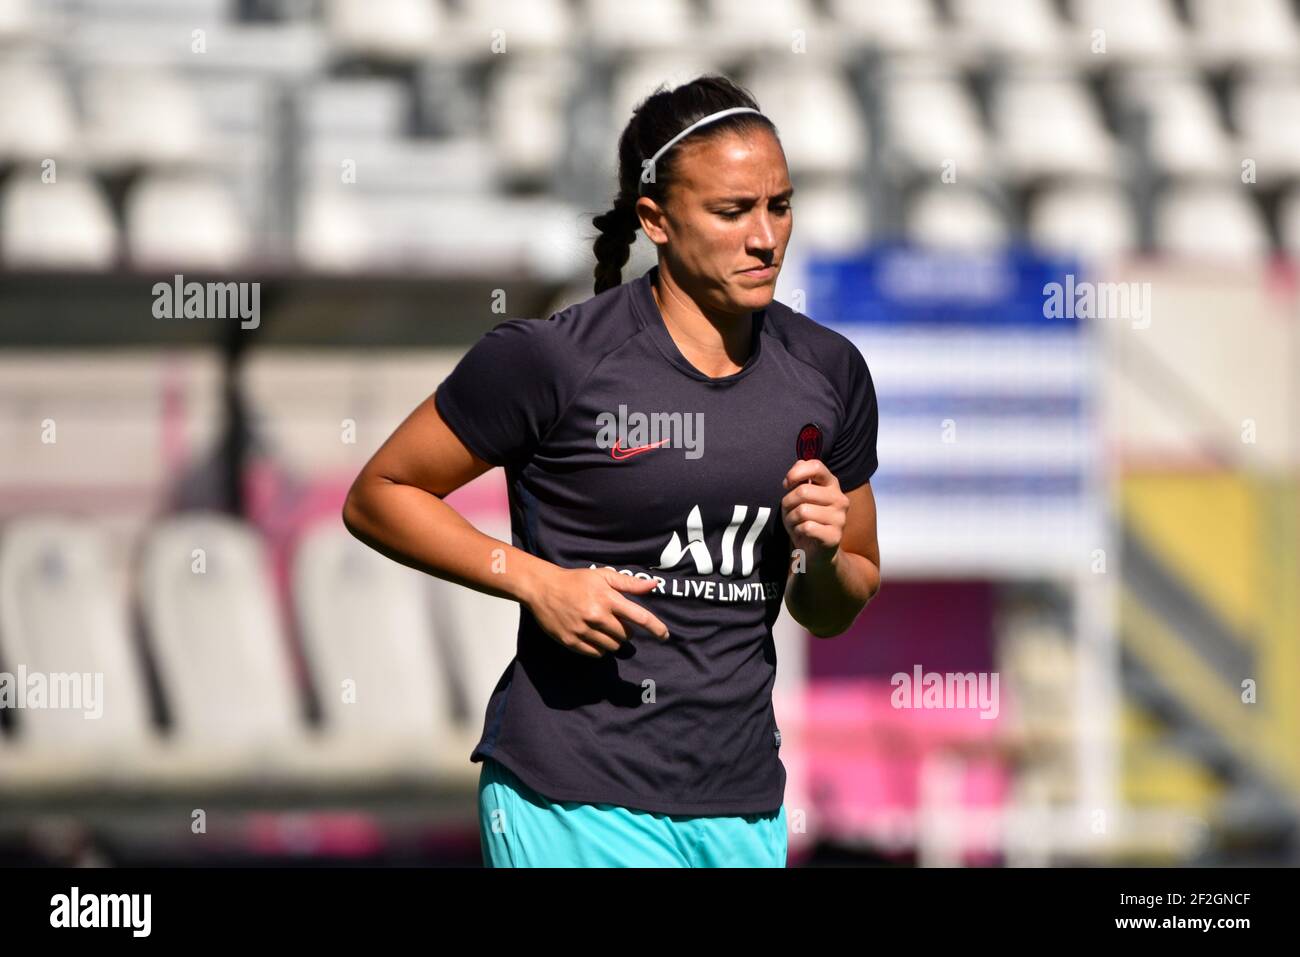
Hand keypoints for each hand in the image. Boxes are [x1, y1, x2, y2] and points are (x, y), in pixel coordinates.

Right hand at [527, 567, 670, 657]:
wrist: (543, 588)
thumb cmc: (576, 580)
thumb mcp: (603, 576)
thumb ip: (629, 583)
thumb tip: (654, 585)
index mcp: (607, 599)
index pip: (640, 617)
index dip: (656, 628)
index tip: (665, 635)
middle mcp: (597, 616)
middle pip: (625, 635)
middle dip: (625, 631)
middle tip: (614, 622)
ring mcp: (583, 630)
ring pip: (611, 647)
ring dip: (613, 641)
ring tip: (602, 629)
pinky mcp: (570, 641)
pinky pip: (595, 653)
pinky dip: (599, 648)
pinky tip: (593, 637)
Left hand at [780, 458, 848, 566]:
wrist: (816, 551)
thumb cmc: (804, 519)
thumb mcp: (799, 497)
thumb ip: (799, 478)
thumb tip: (799, 464)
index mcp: (832, 485)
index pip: (816, 466)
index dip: (796, 473)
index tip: (787, 484)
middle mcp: (840, 499)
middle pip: (803, 491)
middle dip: (788, 503)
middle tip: (789, 512)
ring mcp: (840, 518)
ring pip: (803, 511)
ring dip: (791, 519)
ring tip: (796, 524)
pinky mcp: (835, 536)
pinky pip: (806, 527)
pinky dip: (798, 531)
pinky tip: (802, 534)